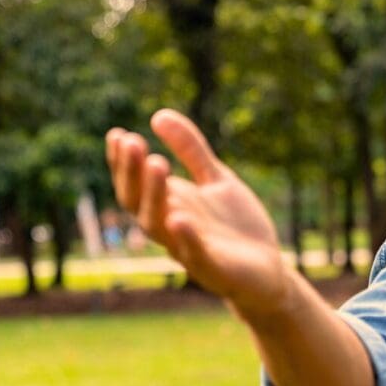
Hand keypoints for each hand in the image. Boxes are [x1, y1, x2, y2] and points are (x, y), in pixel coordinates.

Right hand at [106, 109, 289, 316]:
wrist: (269, 271)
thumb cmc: (236, 226)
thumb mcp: (215, 179)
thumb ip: (191, 150)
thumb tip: (158, 114)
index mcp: (170, 205)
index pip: (135, 184)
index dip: (123, 163)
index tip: (117, 134)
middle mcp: (171, 227)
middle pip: (138, 202)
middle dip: (133, 173)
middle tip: (132, 142)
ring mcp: (189, 249)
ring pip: (158, 226)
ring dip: (154, 196)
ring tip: (156, 163)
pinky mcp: (214, 268)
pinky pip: (194, 254)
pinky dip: (185, 237)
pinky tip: (179, 217)